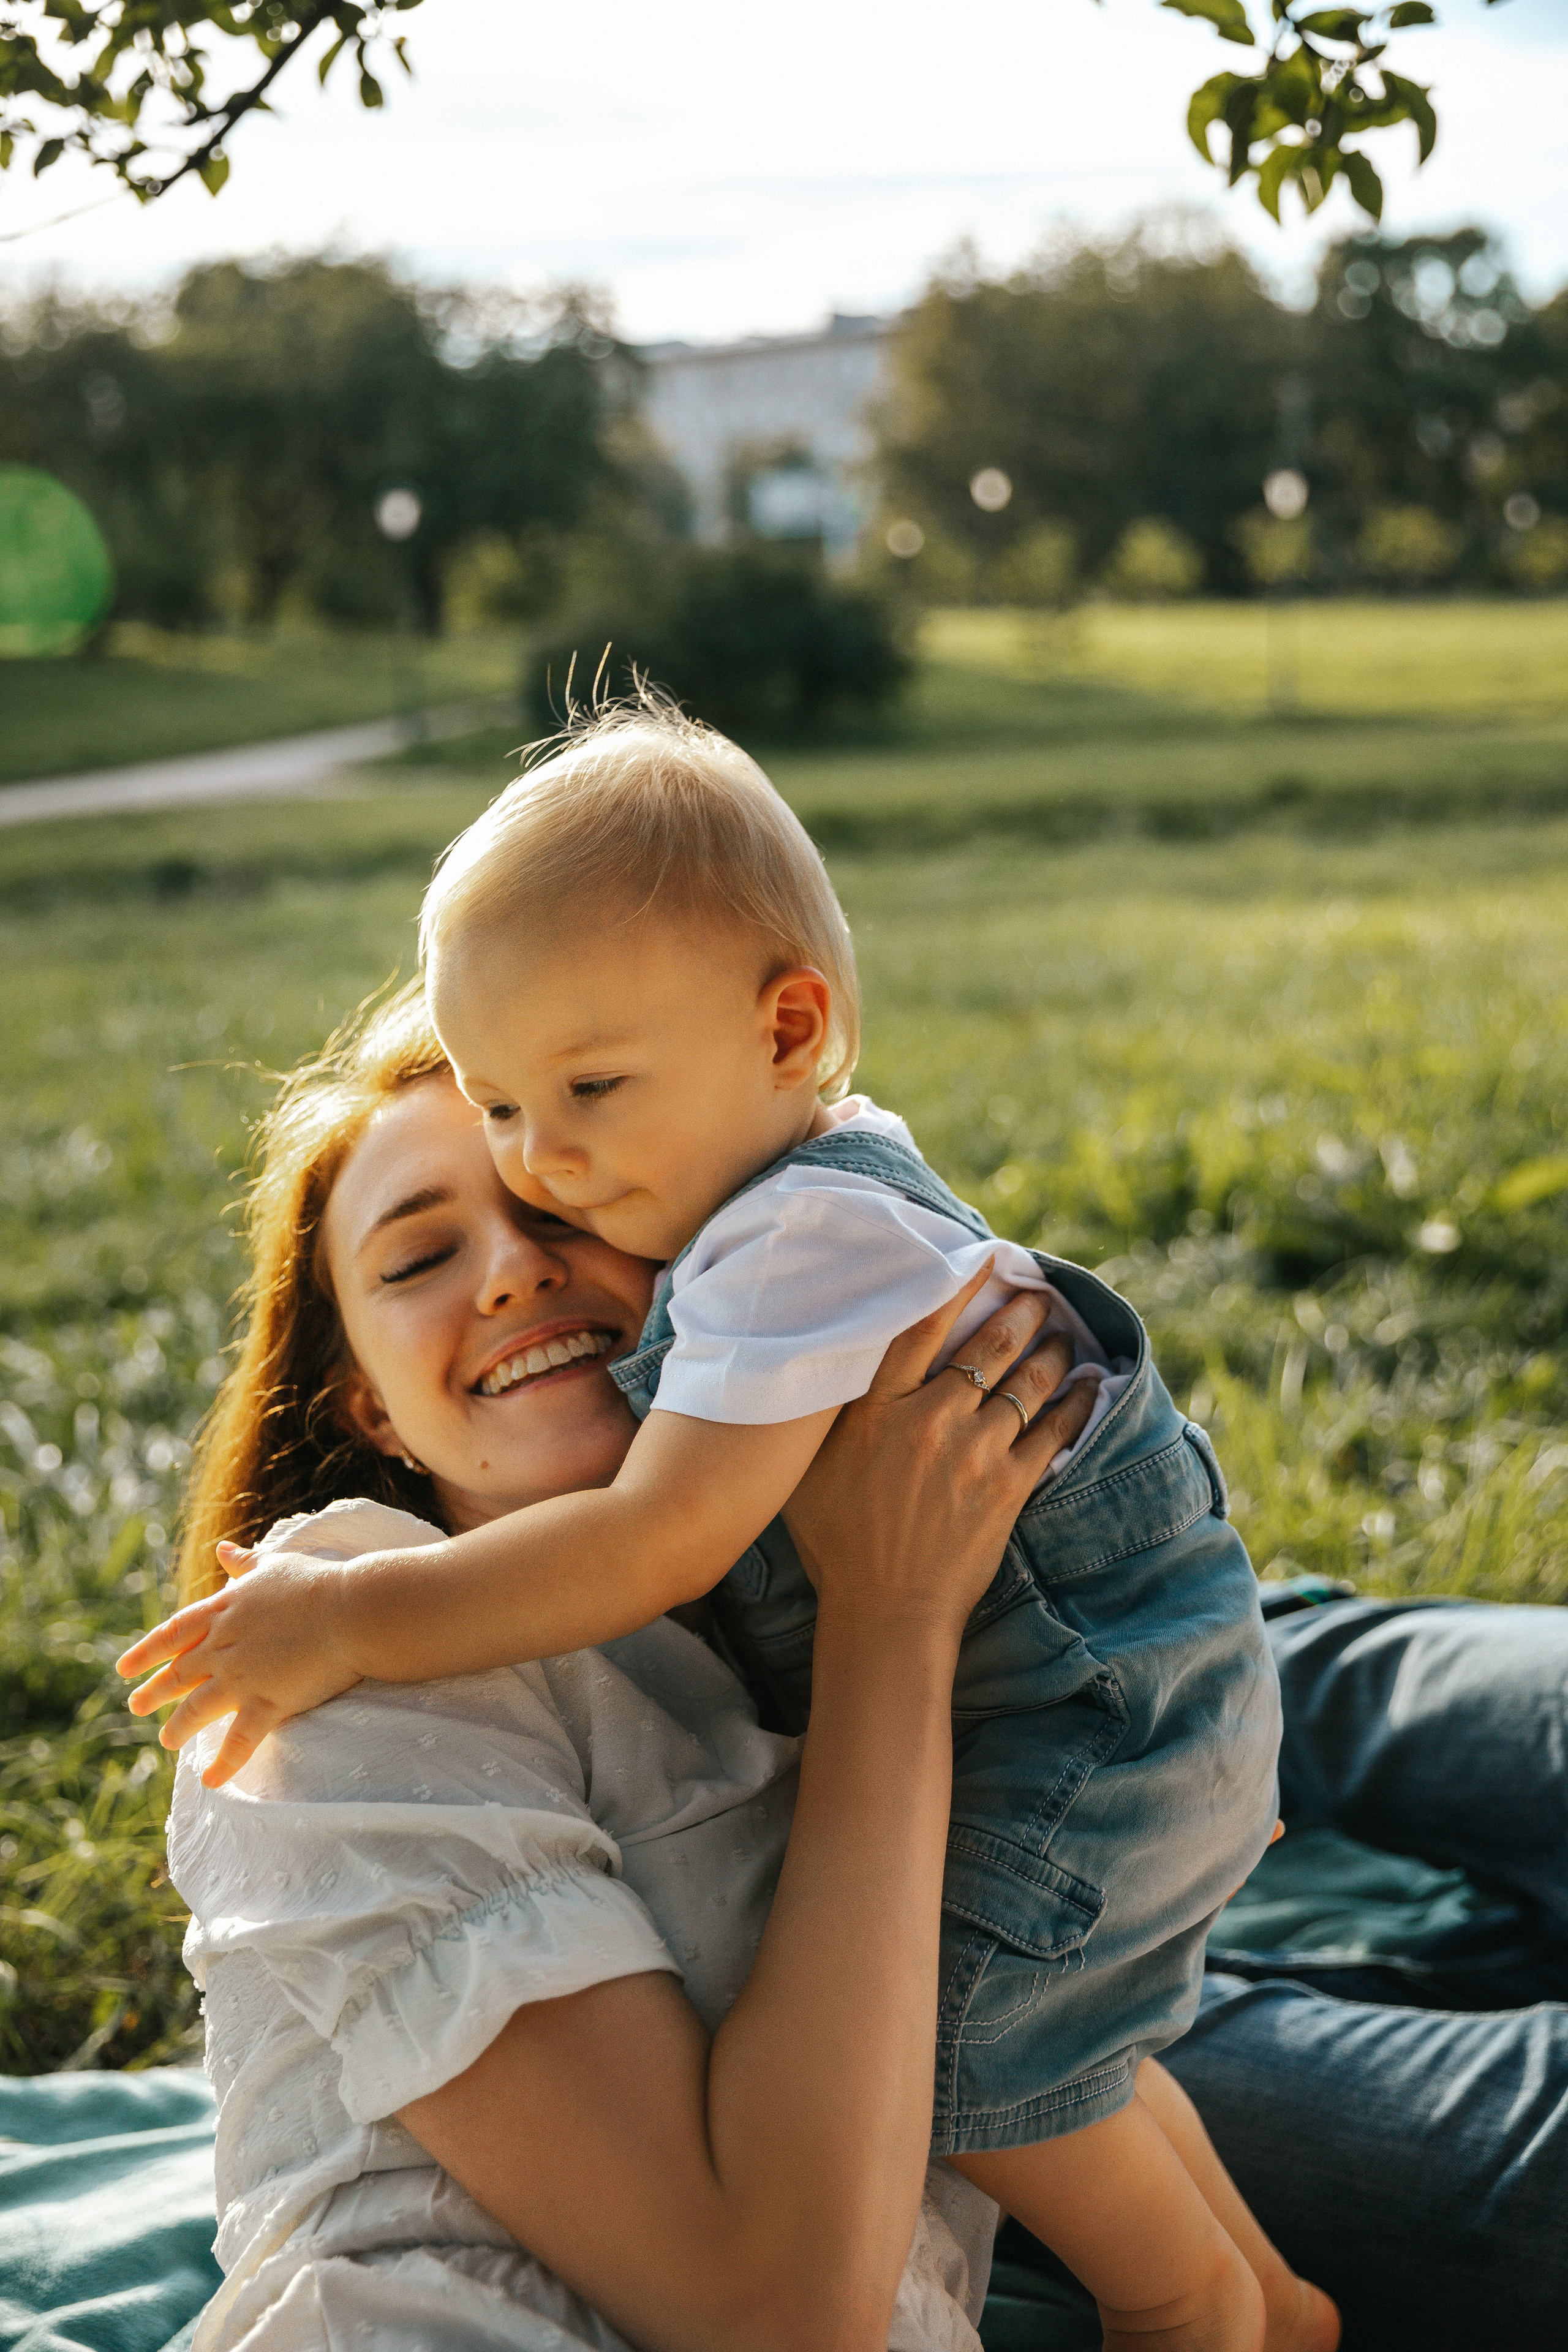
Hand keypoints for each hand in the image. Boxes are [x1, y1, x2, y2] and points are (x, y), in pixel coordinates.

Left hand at [115, 1546, 362, 1785]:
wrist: (350, 1610)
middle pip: (178, 1674)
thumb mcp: (273, 1566)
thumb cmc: (317, 1583)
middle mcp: (222, 1647)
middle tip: (136, 1705)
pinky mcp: (266, 1703)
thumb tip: (221, 1550)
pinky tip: (210, 1781)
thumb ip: (244, 1563)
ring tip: (167, 1741)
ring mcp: (241, 1678)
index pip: (172, 1634)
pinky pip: (239, 1741)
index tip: (124, 1668)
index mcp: (223, 1613)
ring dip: (178, 1728)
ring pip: (196, 1709)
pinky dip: (223, 1763)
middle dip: (154, 1691)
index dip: (146, 1652)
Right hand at [784, 1265, 1097, 1647]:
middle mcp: (930, 1419)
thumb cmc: (837, 1544)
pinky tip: (1090, 1389)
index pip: (920, 1327)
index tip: (984, 1260)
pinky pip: (1054, 1433)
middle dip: (1021, 1313)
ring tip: (1065, 1338)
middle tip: (1039, 1294)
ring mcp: (974, 1452)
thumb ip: (831, 1416)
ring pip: (1026, 1384)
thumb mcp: (812, 1468)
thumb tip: (838, 1370)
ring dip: (1052, 1354)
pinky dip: (1077, 1407)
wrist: (884, 1611)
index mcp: (877, 1409)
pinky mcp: (1009, 1487)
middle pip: (987, 1347)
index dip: (958, 1285)